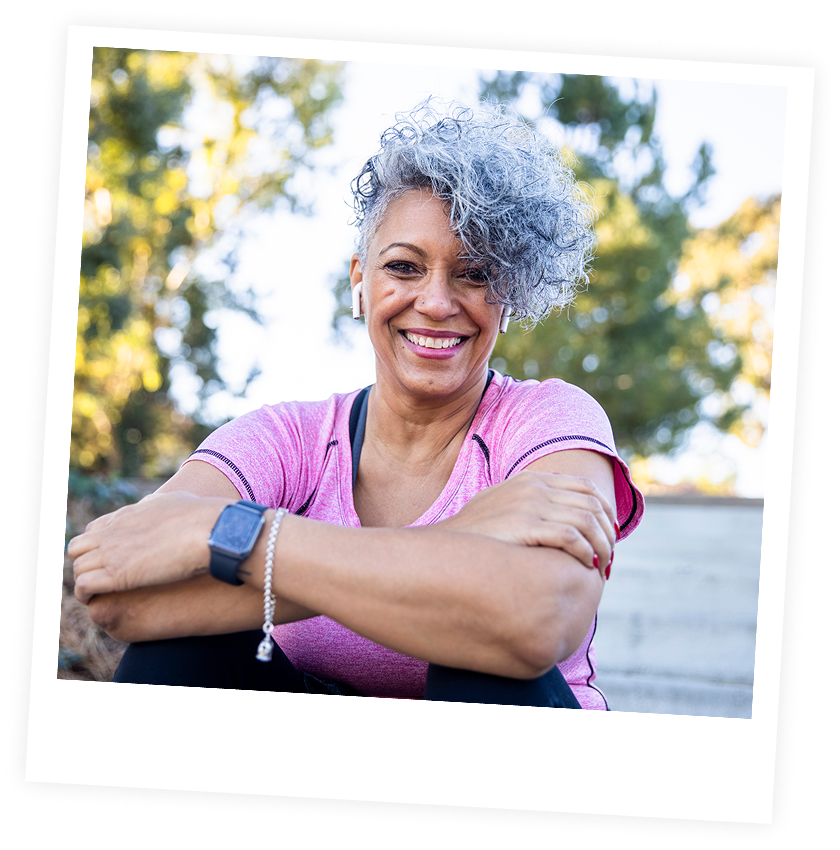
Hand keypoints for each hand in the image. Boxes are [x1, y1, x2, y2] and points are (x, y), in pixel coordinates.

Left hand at [68, 491, 231, 603]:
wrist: (211, 531)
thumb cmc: (203, 517)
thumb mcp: (175, 500)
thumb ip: (159, 503)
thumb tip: (156, 502)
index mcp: (128, 514)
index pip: (93, 530)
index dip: (98, 546)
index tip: (111, 560)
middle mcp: (115, 531)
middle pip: (77, 548)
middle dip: (85, 563)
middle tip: (103, 579)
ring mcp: (113, 552)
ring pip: (77, 568)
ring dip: (86, 581)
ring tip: (100, 594)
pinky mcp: (117, 574)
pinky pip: (83, 587)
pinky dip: (86, 595)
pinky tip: (99, 600)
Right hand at [437, 471, 616, 578]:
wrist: (443, 545)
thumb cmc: (475, 536)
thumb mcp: (502, 508)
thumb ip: (530, 505)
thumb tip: (562, 521)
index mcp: (531, 480)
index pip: (586, 488)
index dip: (605, 512)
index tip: (609, 536)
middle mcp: (533, 487)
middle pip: (592, 504)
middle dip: (608, 532)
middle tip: (609, 557)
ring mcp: (529, 504)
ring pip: (586, 521)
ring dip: (601, 546)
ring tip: (601, 566)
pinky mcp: (524, 525)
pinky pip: (570, 536)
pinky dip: (585, 552)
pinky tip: (585, 566)